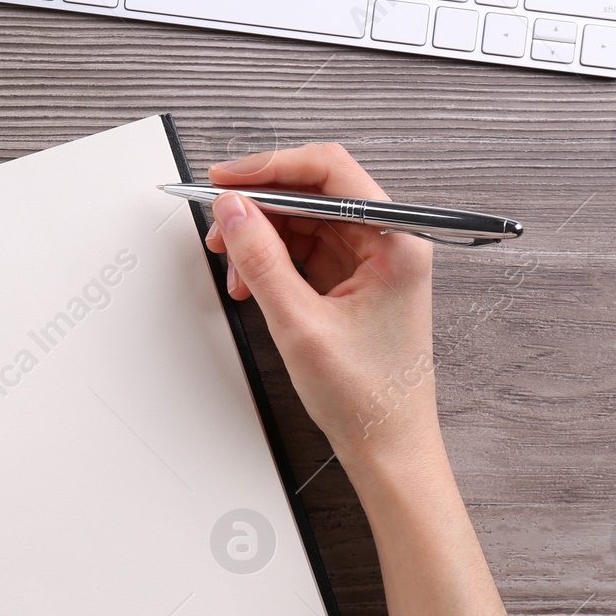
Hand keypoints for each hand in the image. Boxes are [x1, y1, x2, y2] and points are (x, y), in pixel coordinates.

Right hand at [204, 144, 439, 470]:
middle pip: (314, 192)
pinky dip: (271, 260)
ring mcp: (372, 260)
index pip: (330, 172)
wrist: (387, 446)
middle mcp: (390, 241)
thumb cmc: (367, 397)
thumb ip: (261, 260)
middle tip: (218, 221)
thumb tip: (232, 211)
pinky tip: (249, 281)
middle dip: (260, 206)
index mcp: (397, 241)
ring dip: (261, 237)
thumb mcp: (300, 324)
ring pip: (304, 221)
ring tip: (230, 263)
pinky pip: (305, 249)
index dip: (271, 168)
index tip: (226, 178)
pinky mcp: (354, 280)